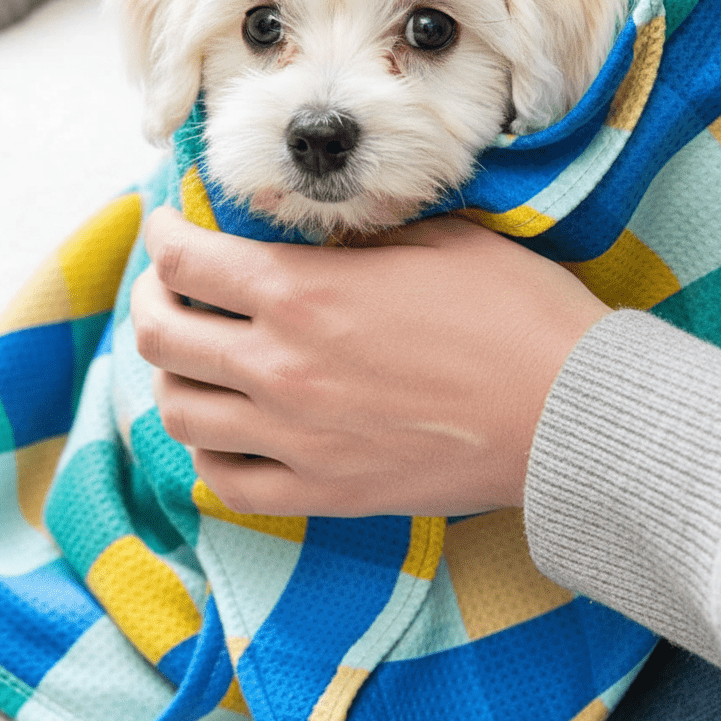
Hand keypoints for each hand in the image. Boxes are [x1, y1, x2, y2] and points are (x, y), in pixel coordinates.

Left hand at [131, 207, 609, 516]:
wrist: (569, 414)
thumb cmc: (515, 315)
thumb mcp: (436, 239)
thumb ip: (353, 240)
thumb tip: (313, 236)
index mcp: (303, 293)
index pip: (184, 261)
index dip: (163, 235)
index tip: (168, 228)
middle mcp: (280, 367)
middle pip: (161, 336)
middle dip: (150, 298)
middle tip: (167, 287)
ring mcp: (295, 440)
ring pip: (179, 413)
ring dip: (172, 376)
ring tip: (193, 359)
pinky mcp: (323, 493)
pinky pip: (227, 483)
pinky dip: (209, 453)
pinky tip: (228, 430)